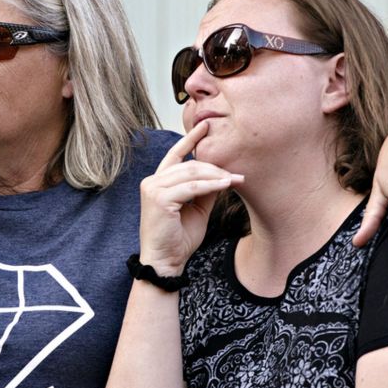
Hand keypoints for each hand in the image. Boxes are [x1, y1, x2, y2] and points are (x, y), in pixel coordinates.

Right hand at [140, 123, 243, 274]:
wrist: (166, 261)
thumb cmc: (178, 238)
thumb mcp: (197, 209)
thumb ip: (205, 190)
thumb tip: (223, 174)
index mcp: (158, 182)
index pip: (175, 155)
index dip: (190, 139)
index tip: (205, 125)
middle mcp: (152, 181)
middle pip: (189, 165)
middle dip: (215, 167)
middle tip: (236, 173)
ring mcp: (153, 189)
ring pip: (192, 173)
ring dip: (216, 176)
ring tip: (235, 179)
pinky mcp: (159, 199)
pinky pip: (192, 187)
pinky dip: (211, 186)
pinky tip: (226, 186)